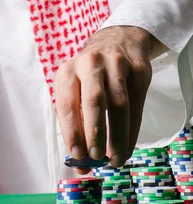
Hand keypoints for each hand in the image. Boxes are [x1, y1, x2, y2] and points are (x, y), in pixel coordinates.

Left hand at [55, 25, 157, 170]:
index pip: (66, 103)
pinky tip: (127, 147)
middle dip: (94, 133)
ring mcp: (116, 64)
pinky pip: (136, 105)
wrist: (118, 40)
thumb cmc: (91, 74)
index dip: (71, 131)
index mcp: (68, 71)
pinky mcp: (137, 70)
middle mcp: (90, 64)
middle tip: (96, 158)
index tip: (77, 155)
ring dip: (117, 136)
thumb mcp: (76, 87)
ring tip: (115, 159)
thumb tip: (80, 163)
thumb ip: (77, 121)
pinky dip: (132, 130)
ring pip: (118, 104)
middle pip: (93, 101)